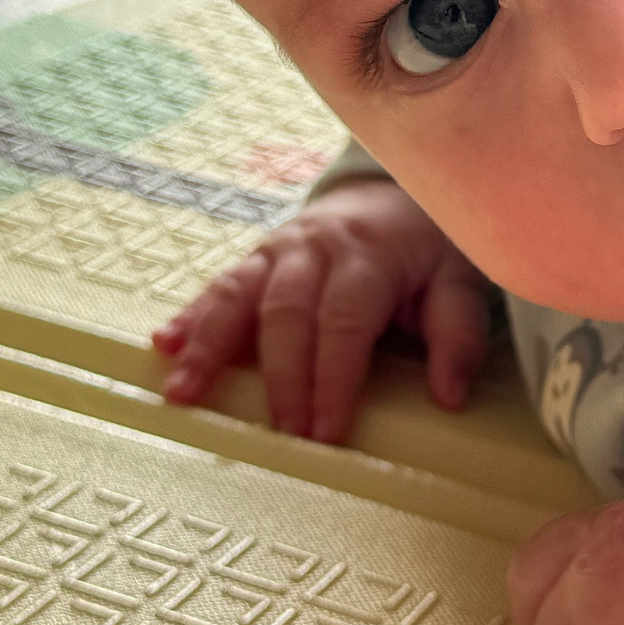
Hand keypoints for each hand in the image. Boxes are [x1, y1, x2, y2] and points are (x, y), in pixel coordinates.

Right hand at [151, 178, 494, 442]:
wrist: (392, 188)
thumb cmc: (427, 248)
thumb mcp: (459, 279)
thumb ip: (456, 334)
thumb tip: (449, 397)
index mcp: (369, 257)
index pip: (345, 322)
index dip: (333, 377)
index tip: (326, 432)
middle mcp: (316, 249)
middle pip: (286, 313)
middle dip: (281, 378)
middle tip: (280, 436)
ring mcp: (279, 249)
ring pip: (237, 294)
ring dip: (208, 345)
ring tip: (183, 393)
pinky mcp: (256, 256)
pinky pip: (219, 285)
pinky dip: (191, 315)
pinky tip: (164, 344)